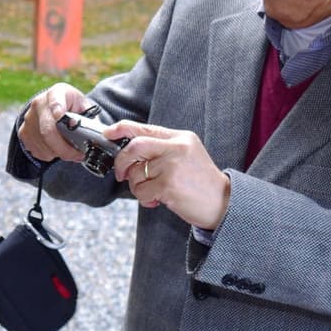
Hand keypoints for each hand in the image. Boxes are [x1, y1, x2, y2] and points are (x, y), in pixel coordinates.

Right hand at [17, 82, 95, 164]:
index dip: (57, 108)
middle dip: (64, 148)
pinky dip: (49, 154)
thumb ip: (90, 118)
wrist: (49, 107)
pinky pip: (37, 150)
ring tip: (68, 150)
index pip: (55, 100)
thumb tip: (98, 136)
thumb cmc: (70, 107)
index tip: (60, 115)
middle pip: (48, 130)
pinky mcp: (23, 132)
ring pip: (44, 145)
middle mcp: (39, 104)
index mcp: (57, 93)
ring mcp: (29, 119)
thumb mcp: (82, 106)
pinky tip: (56, 147)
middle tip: (77, 156)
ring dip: (58, 153)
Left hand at [106, 121, 230, 229]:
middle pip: (135, 147)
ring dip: (137, 187)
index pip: (145, 128)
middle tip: (121, 174)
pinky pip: (141, 191)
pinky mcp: (168, 184)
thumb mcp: (185, 156)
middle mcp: (177, 147)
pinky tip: (157, 200)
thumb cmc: (200, 183)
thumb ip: (161, 150)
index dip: (121, 129)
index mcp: (180, 138)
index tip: (108, 133)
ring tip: (153, 192)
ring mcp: (172, 165)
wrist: (222, 202)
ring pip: (135, 174)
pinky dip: (144, 199)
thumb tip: (129, 153)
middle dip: (121, 162)